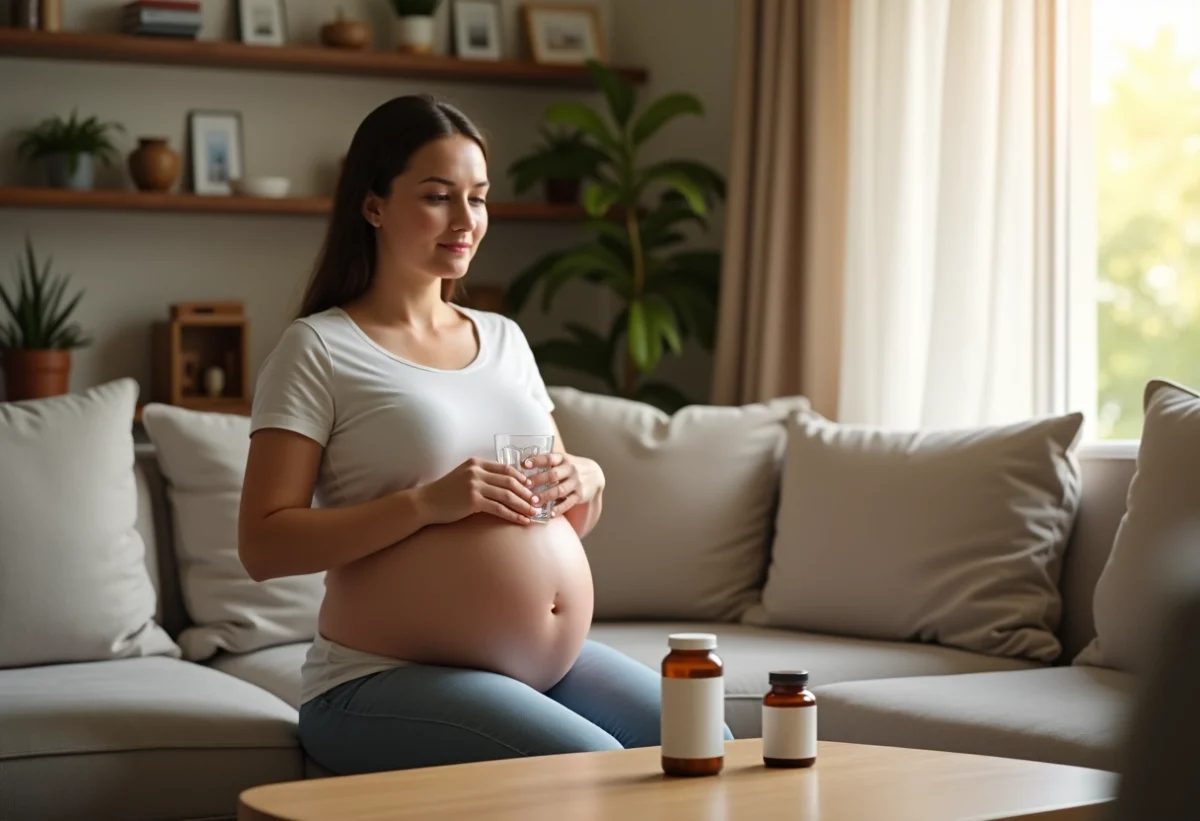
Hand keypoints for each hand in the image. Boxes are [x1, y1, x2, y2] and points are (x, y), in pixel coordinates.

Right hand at [418, 457, 539, 525]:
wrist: (426, 503)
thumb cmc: (445, 492)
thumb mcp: (464, 477)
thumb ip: (481, 476)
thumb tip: (504, 485)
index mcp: (476, 463)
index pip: (506, 469)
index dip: (521, 478)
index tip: (531, 487)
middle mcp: (477, 471)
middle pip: (510, 481)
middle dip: (527, 492)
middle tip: (537, 501)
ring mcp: (474, 485)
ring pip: (507, 495)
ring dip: (523, 505)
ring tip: (533, 512)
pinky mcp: (472, 501)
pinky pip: (499, 508)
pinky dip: (513, 515)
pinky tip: (521, 520)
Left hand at [522, 452, 603, 517]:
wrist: (595, 476)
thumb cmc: (571, 467)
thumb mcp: (563, 460)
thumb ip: (547, 461)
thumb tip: (522, 461)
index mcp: (564, 459)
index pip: (549, 458)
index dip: (537, 460)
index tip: (524, 464)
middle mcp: (571, 469)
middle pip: (553, 475)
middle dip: (538, 480)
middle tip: (525, 485)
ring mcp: (576, 483)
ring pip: (559, 490)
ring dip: (545, 496)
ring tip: (533, 502)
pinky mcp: (580, 495)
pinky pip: (568, 503)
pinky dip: (559, 509)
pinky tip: (549, 514)